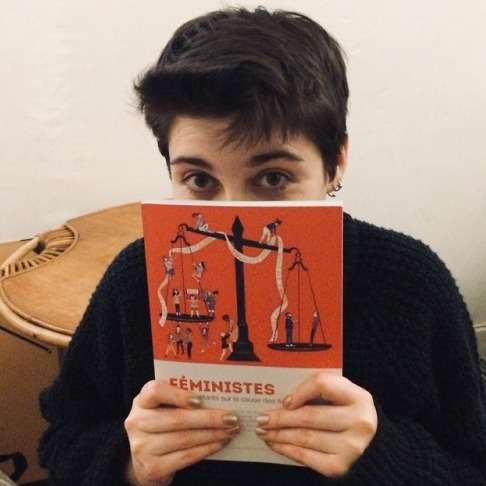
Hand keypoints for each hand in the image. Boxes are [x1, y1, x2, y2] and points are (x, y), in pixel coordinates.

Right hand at [124, 379, 239, 485]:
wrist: (143, 459)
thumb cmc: (160, 423)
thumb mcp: (163, 407)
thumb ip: (180, 397)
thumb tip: (218, 395)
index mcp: (142, 401)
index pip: (155, 391)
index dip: (178, 395)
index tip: (200, 399)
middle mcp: (137, 423)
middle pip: (176, 419)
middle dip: (209, 418)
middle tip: (231, 417)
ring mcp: (143, 447)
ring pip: (184, 439)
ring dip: (213, 435)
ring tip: (231, 430)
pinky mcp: (152, 467)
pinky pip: (185, 457)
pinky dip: (207, 449)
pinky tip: (220, 443)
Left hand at [255, 372, 376, 477]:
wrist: (371, 445)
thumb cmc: (346, 413)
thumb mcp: (341, 395)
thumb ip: (319, 390)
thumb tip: (282, 400)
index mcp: (359, 396)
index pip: (323, 384)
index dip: (299, 390)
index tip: (283, 399)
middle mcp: (359, 422)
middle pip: (310, 416)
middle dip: (281, 417)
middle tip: (261, 418)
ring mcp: (351, 447)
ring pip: (305, 437)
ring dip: (279, 434)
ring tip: (264, 431)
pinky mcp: (341, 466)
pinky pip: (306, 457)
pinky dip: (287, 450)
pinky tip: (275, 444)